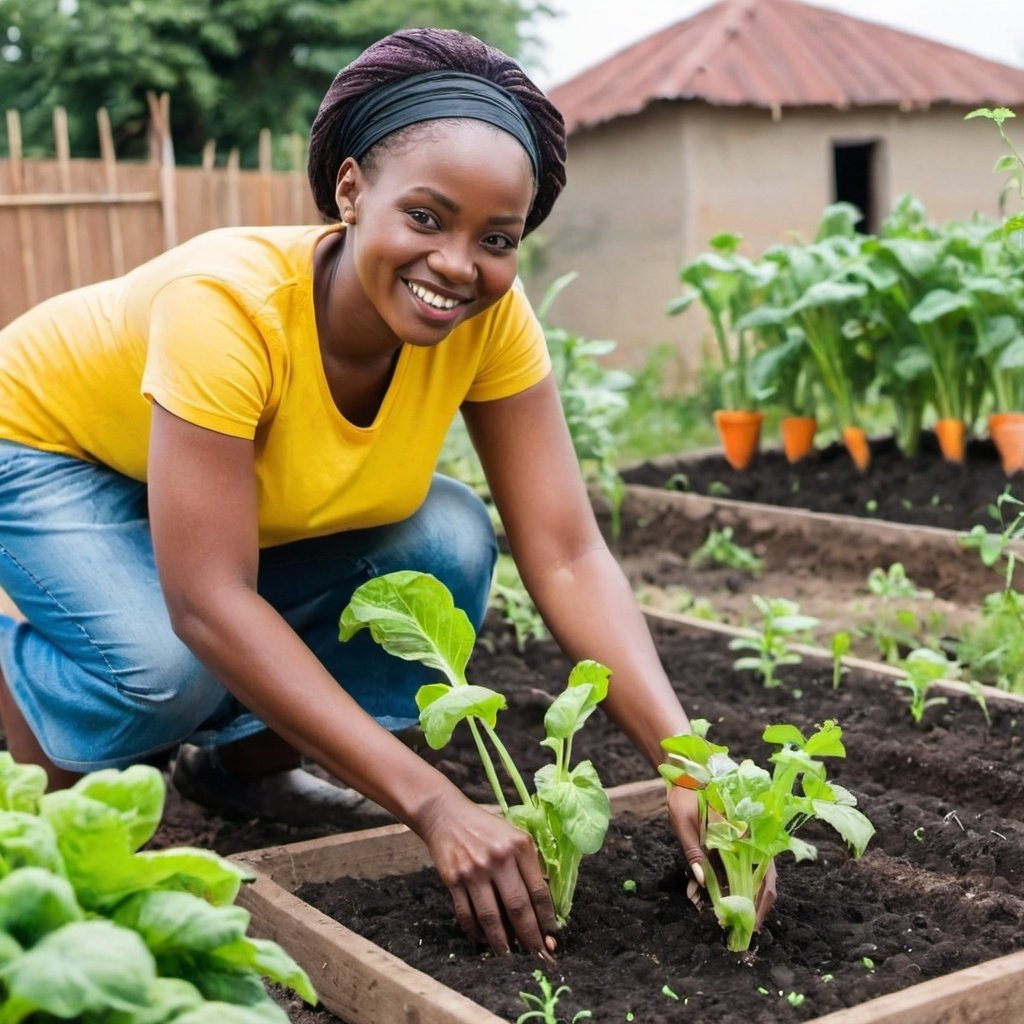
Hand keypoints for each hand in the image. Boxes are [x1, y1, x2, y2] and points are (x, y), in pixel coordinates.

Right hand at [418, 793, 558, 959]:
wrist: (447, 816)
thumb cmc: (486, 829)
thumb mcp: (514, 836)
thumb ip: (529, 863)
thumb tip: (541, 905)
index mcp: (519, 846)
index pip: (539, 890)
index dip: (547, 918)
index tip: (551, 936)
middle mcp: (499, 858)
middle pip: (518, 908)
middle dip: (530, 937)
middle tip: (537, 955)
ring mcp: (474, 870)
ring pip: (492, 917)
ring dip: (502, 942)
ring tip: (509, 954)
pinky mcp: (453, 879)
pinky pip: (466, 914)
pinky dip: (476, 932)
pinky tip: (483, 939)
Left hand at [666, 787, 776, 928]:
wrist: (687, 772)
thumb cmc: (685, 795)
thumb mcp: (684, 821)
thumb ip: (693, 851)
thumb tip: (703, 884)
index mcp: (745, 835)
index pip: (763, 878)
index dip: (759, 904)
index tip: (750, 925)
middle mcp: (749, 841)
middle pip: (761, 882)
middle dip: (751, 908)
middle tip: (738, 932)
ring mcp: (742, 842)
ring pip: (749, 877)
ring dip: (738, 898)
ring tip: (723, 917)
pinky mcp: (730, 842)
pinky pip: (734, 867)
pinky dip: (726, 884)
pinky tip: (708, 896)